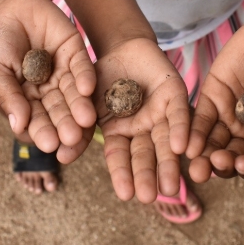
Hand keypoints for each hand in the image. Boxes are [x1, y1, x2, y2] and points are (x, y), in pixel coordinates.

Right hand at [0, 0, 96, 160]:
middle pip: (60, 111)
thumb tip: (19, 127)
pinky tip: (87, 89)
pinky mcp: (76, 52)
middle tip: (72, 139)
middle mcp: (50, 90)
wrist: (6, 5)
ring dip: (80, 107)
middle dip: (66, 125)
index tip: (49, 145)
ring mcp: (64, 72)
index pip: (38, 121)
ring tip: (85, 120)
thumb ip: (9, 97)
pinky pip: (83, 67)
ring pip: (75, 94)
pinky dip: (86, 78)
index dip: (43, 132)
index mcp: (29, 100)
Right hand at [93, 38, 189, 202]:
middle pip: (146, 155)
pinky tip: (183, 148)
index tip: (126, 196)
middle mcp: (143, 129)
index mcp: (120, 134)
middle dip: (147, 176)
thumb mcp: (85, 102)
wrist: (121, 46)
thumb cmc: (100, 77)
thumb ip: (79, 127)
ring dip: (169, 164)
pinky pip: (180, 115)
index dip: (123, 175)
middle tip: (149, 198)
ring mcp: (161, 114)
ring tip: (172, 188)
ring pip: (167, 143)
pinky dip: (182, 131)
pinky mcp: (176, 97)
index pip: (121, 158)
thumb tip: (61, 157)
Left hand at [186, 12, 243, 181]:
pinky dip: (193, 133)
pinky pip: (199, 120)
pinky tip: (188, 145)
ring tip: (197, 164)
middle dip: (221, 165)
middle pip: (229, 158)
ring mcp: (226, 117)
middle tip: (215, 165)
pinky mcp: (210, 98)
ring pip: (211, 143)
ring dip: (203, 156)